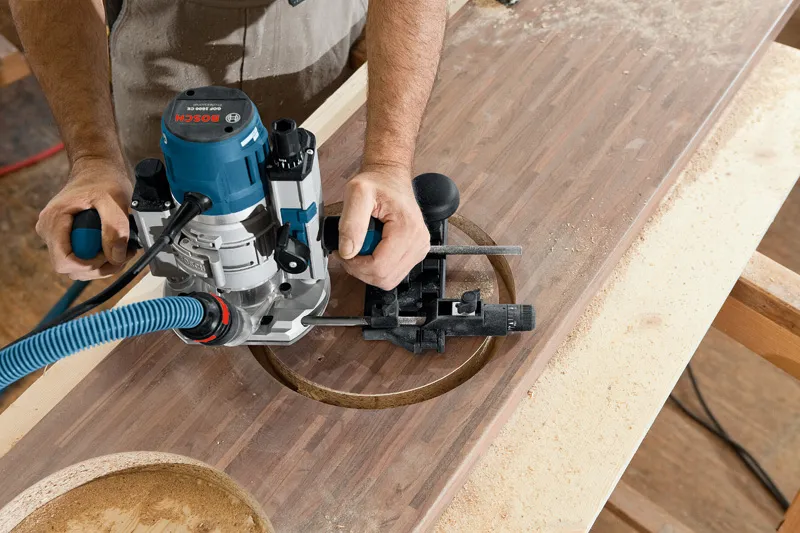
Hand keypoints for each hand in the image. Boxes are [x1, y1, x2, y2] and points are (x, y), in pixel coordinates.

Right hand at [36, 156, 133, 280]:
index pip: (64, 261)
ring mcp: (56, 236)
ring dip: (101, 266)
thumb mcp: (114, 200)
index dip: (89, 265)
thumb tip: (116, 257)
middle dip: (99, 267)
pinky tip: (114, 248)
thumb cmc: (103, 180)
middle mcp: (48, 231)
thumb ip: (115, 228)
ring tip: (121, 250)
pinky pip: (80, 259)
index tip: (110, 256)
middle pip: (70, 268)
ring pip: (76, 268)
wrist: (98, 169)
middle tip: (122, 254)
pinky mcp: (65, 238)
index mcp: (54, 220)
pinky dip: (99, 260)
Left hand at [337, 166, 429, 289]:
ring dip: (368, 270)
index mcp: (407, 229)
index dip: (355, 265)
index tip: (343, 252)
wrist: (390, 177)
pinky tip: (370, 249)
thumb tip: (347, 251)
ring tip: (360, 247)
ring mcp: (419, 249)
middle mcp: (418, 242)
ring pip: (388, 280)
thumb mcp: (357, 193)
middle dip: (360, 269)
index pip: (379, 267)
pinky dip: (377, 267)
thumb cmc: (378, 183)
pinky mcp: (415, 253)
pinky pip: (392, 273)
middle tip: (349, 250)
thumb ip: (350, 223)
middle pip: (384, 278)